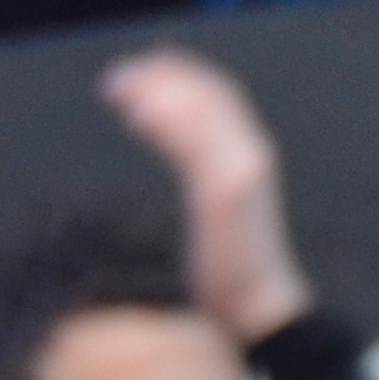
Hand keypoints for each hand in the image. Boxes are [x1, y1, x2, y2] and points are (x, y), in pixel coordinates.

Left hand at [103, 47, 317, 342]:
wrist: (259, 310)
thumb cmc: (230, 269)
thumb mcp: (213, 207)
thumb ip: (197, 171)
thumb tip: (164, 142)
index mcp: (251, 156)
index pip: (220, 95)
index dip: (182, 74)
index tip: (142, 68)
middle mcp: (252, 154)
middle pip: (211, 94)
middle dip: (165, 76)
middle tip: (119, 77)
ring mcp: (243, 171)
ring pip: (202, 110)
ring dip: (159, 92)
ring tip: (120, 91)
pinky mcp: (226, 193)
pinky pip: (194, 144)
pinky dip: (166, 122)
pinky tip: (137, 118)